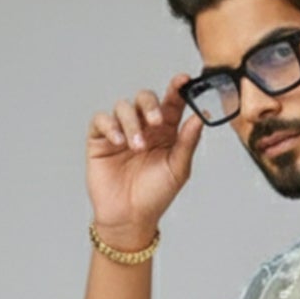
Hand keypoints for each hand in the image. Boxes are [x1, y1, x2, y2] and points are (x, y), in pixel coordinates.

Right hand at [84, 72, 205, 235]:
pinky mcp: (100, 139)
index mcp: (166, 132)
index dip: (177, 89)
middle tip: (156, 122)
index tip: (183, 80)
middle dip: (151, 105)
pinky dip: (110, 126)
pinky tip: (118, 141)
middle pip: (145, 99)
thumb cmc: (155, 196)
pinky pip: (101, 120)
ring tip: (135, 147)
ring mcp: (121, 131)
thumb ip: (187, 143)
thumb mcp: (177, 170)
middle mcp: (144, 127)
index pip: (171, 103)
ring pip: (124, 107)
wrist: (129, 218)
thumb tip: (199, 118)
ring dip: (131, 123)